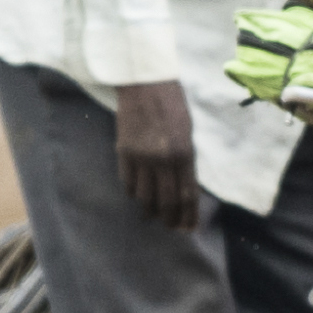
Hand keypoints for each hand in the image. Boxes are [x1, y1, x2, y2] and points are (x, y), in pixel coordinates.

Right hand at [112, 81, 200, 233]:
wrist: (145, 83)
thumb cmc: (172, 105)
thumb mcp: (188, 133)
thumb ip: (185, 159)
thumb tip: (184, 185)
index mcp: (185, 154)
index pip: (187, 194)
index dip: (188, 214)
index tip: (188, 228)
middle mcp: (163, 159)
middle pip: (166, 200)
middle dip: (169, 218)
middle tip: (171, 228)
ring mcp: (141, 157)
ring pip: (144, 195)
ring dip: (149, 209)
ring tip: (153, 215)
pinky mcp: (123, 152)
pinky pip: (128, 182)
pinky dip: (134, 193)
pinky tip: (137, 196)